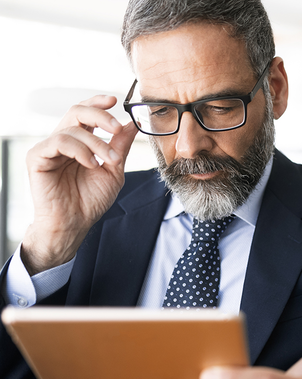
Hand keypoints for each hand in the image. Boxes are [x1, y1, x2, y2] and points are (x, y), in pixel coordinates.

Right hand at [21, 95, 137, 273]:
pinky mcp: (37, 157)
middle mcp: (63, 140)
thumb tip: (133, 124)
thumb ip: (121, 147)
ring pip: (72, 128)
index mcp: (79, 141)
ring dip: (97, 143)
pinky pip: (58, 141)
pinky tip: (90, 164)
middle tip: (116, 128)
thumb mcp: (114, 170)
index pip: (86, 113)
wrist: (74, 223)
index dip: (98, 102)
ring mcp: (48, 148)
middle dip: (100, 116)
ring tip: (109, 161)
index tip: (116, 101)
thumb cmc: (90, 200)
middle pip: (77, 111)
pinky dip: (79, 150)